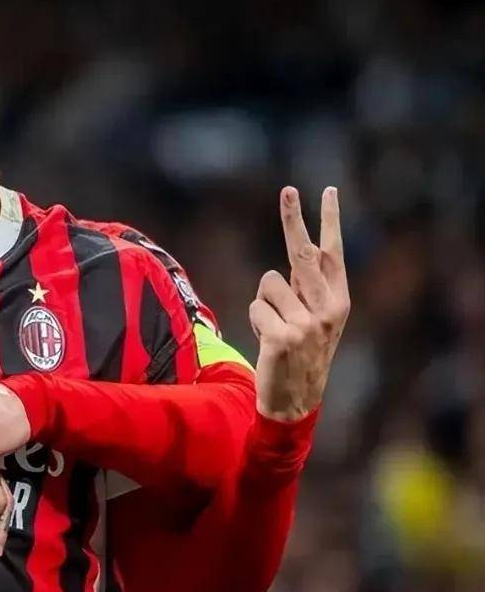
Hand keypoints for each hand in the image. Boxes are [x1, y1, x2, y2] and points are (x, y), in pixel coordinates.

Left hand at [250, 187, 350, 421]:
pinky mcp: (284, 336)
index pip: (333, 253)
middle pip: (304, 252)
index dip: (329, 220)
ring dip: (262, 303)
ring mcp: (307, 323)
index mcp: (338, 301)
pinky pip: (254, 307)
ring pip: (268, 283)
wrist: (296, 401)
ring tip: (275, 329)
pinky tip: (268, 342)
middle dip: (294, 218)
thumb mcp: (313, 321)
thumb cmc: (299, 354)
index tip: (327, 190)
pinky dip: (254, 321)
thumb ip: (306, 289)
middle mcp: (328, 309)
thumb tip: (293, 254)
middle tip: (288, 190)